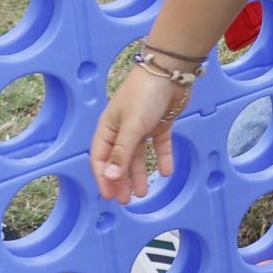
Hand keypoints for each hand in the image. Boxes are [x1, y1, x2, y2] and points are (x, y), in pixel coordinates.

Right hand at [90, 65, 192, 201]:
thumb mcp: (132, 127)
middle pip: (119, 159)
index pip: (101, 158)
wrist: (171, 71)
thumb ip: (122, 154)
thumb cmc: (144, 94)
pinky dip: (162, 158)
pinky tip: (166, 171)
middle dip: (121, 180)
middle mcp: (122, 128)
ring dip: (139, 174)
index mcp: (108, 126)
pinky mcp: (160, 123)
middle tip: (126, 200)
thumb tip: (110, 178)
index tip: (110, 196)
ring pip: (138, 155)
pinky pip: (159, 145)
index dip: (104, 178)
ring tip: (143, 193)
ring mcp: (142, 125)